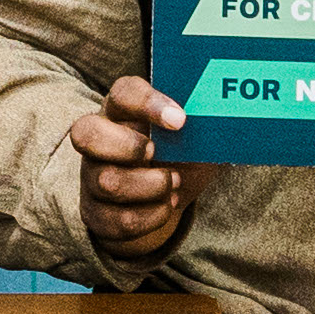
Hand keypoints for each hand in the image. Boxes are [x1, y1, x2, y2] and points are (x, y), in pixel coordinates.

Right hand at [69, 73, 215, 270]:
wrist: (166, 200)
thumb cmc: (179, 156)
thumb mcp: (192, 137)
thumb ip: (202, 122)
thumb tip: (229, 113)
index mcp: (122, 110)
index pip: (123, 93)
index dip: (148, 103)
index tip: (181, 120)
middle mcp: (98, 140)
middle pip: (85, 133)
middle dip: (126, 145)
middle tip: (157, 152)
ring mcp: (92, 177)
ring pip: (109, 182)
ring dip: (151, 186)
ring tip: (173, 184)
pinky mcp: (95, 213)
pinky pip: (118, 219)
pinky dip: (151, 217)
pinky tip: (165, 207)